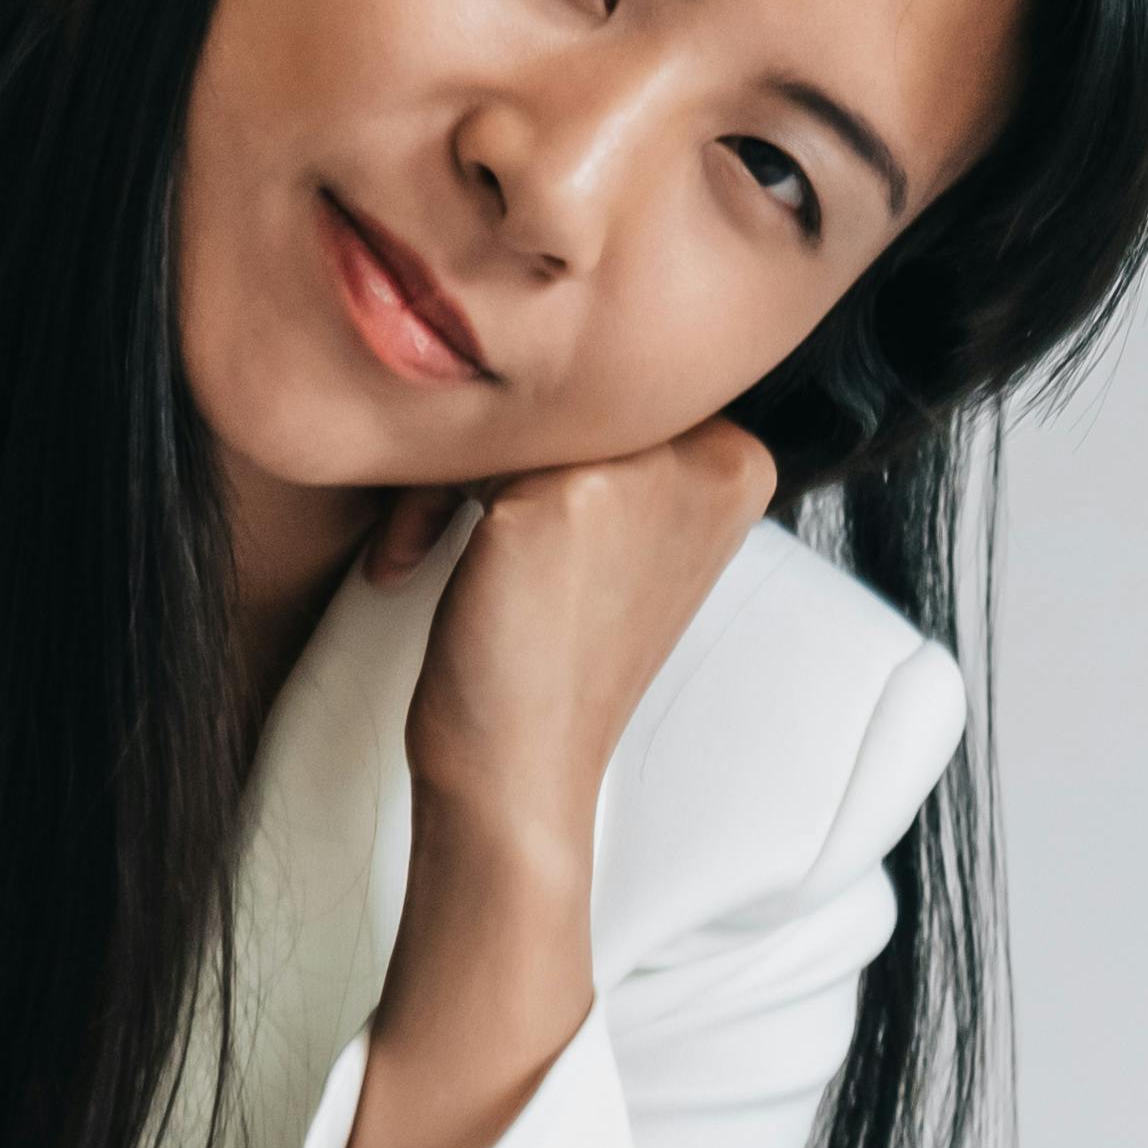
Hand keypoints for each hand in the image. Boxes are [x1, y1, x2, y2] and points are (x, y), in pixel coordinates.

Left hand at [341, 417, 773, 1147]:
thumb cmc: (560, 667)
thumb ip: (625, 453)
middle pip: (563, 392)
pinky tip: (407, 566)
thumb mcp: (630, 547)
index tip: (497, 517)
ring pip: (508, 414)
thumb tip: (543, 371)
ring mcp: (638, 471)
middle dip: (487, 457)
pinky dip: (416, 504)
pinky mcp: (559, 495)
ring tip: (423, 552)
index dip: (547, 446)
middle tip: (445, 535)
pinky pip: (459, 451)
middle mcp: (709, 452)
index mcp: (740, 462)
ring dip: (443, 478)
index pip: (619, 392)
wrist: (521, 777)